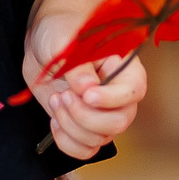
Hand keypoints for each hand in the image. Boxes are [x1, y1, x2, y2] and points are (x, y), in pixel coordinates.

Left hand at [23, 0, 147, 159]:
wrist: (45, 40)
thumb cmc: (62, 30)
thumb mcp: (66, 41)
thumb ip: (78, 66)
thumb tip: (87, 88)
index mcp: (124, 66)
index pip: (134, 91)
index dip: (111, 99)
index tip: (85, 94)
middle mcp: (117, 93)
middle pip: (119, 122)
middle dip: (86, 117)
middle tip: (63, 97)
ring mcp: (101, 112)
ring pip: (101, 138)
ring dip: (72, 126)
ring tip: (56, 100)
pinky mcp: (82, 124)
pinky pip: (86, 149)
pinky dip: (67, 143)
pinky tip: (54, 122)